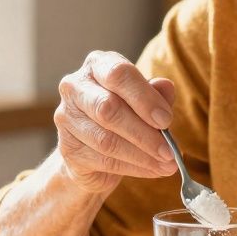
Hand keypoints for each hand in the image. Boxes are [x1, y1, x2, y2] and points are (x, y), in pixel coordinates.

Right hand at [55, 51, 177, 193]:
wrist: (95, 151)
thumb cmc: (125, 115)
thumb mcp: (144, 100)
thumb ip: (155, 93)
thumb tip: (166, 86)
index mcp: (98, 65)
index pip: (118, 73)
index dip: (144, 98)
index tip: (166, 120)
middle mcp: (75, 87)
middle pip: (108, 108)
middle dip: (144, 132)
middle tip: (170, 150)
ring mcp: (66, 118)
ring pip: (105, 139)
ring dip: (142, 155)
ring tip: (167, 164)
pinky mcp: (68, 149)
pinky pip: (103, 160)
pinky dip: (133, 167)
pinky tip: (152, 170)